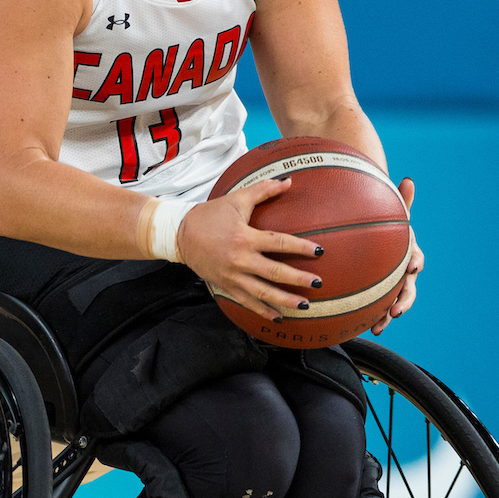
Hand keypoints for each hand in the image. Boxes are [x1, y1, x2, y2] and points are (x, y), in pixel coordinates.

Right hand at [175, 176, 321, 320]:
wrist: (179, 234)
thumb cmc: (210, 215)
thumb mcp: (236, 199)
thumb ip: (263, 190)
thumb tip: (288, 181)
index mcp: (245, 237)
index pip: (279, 243)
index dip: (301, 247)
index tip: (320, 251)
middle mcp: (239, 259)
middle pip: (274, 272)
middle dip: (298, 279)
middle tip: (318, 283)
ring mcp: (232, 276)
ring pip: (262, 292)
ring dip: (285, 300)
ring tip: (305, 305)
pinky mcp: (225, 286)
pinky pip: (246, 302)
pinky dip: (262, 311)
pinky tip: (278, 316)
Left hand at [371, 177, 422, 334]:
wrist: (380, 242)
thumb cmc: (387, 227)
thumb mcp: (392, 216)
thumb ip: (400, 201)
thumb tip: (409, 179)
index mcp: (408, 253)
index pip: (415, 258)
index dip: (414, 262)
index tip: (411, 265)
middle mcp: (404, 272)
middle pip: (408, 288)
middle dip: (404, 300)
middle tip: (397, 309)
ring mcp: (394, 286)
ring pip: (395, 303)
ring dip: (388, 315)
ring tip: (379, 326)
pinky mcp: (382, 296)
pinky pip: (380, 309)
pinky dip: (375, 319)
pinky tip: (366, 329)